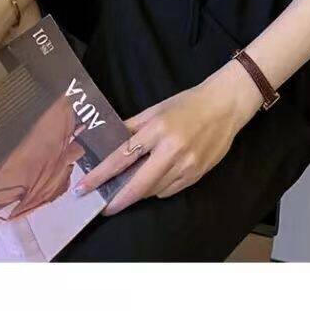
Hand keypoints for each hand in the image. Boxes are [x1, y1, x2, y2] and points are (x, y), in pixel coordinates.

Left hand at [73, 59, 264, 213]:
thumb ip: (131, 127)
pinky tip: (153, 182)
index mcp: (158, 129)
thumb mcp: (156, 109)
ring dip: (137, 193)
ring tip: (127, 189)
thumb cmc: (188, 104)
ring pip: (153, 190)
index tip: (84, 188)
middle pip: (138, 184)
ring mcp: (186, 165)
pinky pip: (169, 190)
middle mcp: (172, 150)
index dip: (101, 175)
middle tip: (103, 206)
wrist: (225, 106)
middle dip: (117, 199)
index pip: (122, 156)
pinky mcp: (197, 175)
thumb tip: (108, 141)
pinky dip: (157, 189)